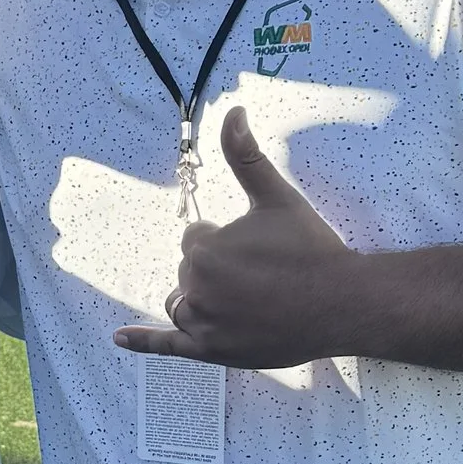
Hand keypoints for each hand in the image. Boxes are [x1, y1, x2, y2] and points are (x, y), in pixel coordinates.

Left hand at [114, 110, 357, 369]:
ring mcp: (202, 325)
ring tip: (244, 297)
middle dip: (219, 270)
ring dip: (202, 297)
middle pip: (189, 272)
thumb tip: (231, 111)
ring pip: (184, 302)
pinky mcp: (212, 352)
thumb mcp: (276, 197)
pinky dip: (142, 342)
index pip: (195, 239)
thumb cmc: (310, 249)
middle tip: (263, 274)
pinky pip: (168, 346)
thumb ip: (245, 156)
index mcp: (203, 251)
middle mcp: (195, 289)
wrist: (343, 302)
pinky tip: (119, 337)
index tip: (260, 248)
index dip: (228, 240)